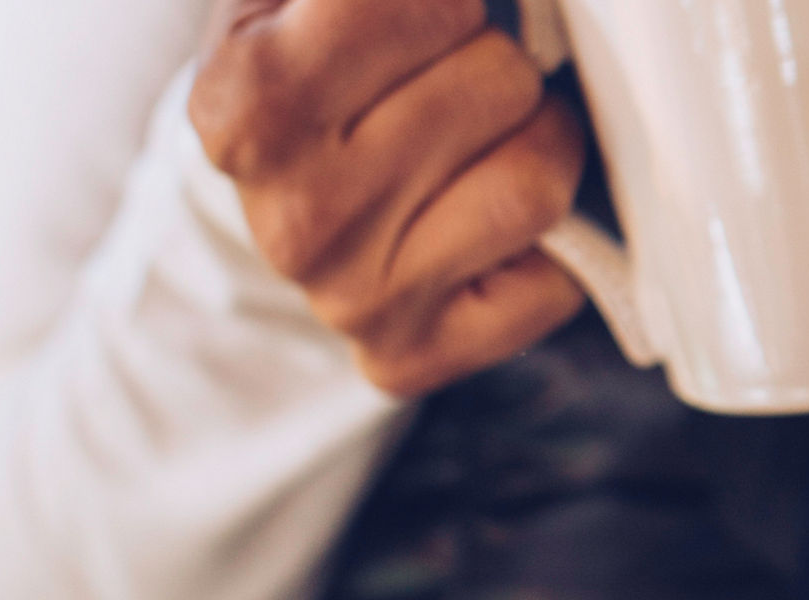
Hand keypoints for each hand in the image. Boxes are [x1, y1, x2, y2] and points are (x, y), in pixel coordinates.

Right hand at [188, 0, 584, 397]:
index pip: (430, 8)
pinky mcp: (409, 359)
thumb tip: (467, 3)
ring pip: (536, 184)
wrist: (286, 206)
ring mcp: (350, 300)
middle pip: (503, 81)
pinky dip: (559, 240)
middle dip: (500, 62)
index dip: (452, 2)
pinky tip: (496, 219)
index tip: (432, 17)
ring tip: (489, 139)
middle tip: (459, 81)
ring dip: (542, 140)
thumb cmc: (322, 77)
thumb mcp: (307, 1)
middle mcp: (292, 216)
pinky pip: (556, 282)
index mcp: (249, 100)